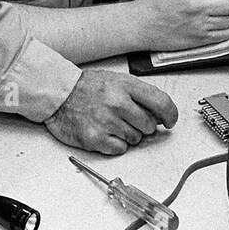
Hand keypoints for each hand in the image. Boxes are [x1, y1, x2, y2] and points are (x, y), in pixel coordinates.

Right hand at [44, 69, 177, 154]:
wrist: (58, 94)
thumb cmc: (87, 88)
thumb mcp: (116, 80)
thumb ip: (139, 94)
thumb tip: (161, 115)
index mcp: (125, 85)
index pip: (161, 102)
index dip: (170, 115)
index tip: (169, 121)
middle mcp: (117, 103)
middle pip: (150, 125)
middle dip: (142, 125)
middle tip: (127, 118)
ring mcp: (106, 121)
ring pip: (136, 139)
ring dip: (127, 134)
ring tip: (110, 122)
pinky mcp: (96, 138)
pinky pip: (121, 149)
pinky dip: (115, 144)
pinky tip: (104, 131)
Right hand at [138, 0, 228, 51]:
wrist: (142, 25)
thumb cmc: (156, 4)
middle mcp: (197, 6)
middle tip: (220, 2)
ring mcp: (199, 24)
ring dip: (224, 17)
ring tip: (212, 14)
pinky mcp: (199, 39)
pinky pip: (223, 35)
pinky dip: (221, 30)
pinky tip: (210, 25)